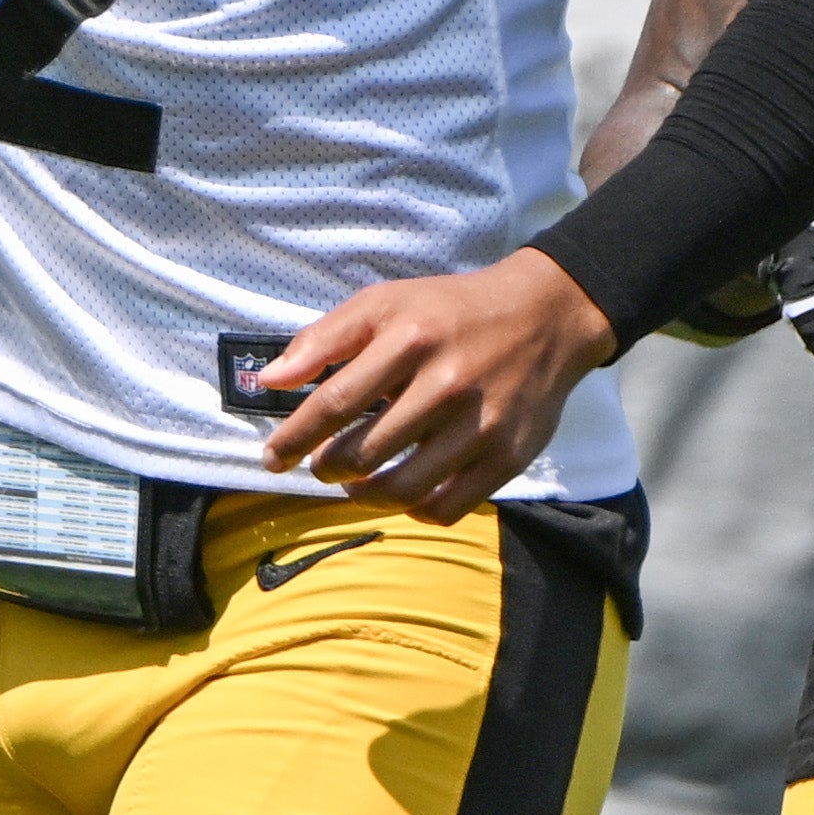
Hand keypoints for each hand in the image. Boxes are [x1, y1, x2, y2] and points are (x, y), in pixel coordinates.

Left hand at [255, 249, 616, 520]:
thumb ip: (322, 340)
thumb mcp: (382, 303)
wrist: (544, 317)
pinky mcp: (510, 457)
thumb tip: (269, 381)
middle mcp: (448, 385)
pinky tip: (401, 493)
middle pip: (365, 453)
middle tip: (320, 466)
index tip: (272, 459)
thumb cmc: (447, 311)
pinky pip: (449, 507)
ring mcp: (482, 425)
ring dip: (364, 496)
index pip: (336, 403)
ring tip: (354, 483)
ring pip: (404, 489)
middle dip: (327, 468)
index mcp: (410, 339)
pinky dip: (414, 510)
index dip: (295, 438)